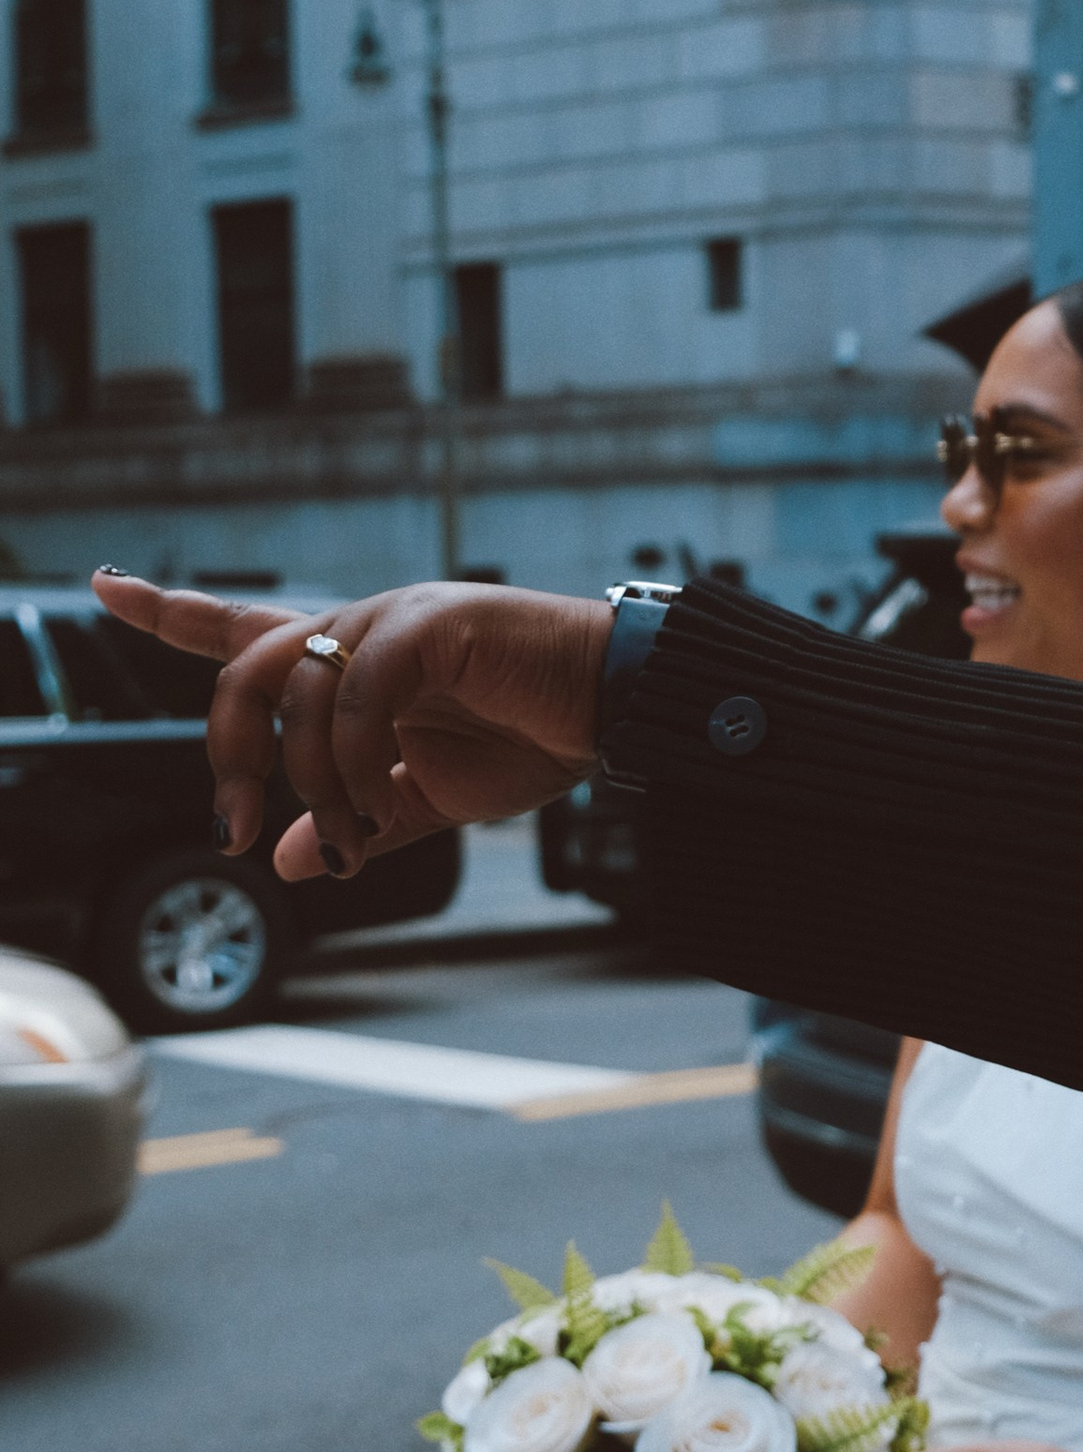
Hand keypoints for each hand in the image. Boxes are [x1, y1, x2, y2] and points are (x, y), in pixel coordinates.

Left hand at [91, 569, 610, 880]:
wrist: (612, 712)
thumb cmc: (533, 740)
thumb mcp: (430, 800)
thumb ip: (356, 823)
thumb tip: (287, 863)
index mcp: (351, 664)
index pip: (243, 630)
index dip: (169, 611)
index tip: (103, 588)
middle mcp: (358, 630)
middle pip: (243, 669)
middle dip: (227, 754)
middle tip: (237, 829)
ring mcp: (391, 619)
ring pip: (295, 690)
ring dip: (308, 783)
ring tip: (349, 842)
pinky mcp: (432, 622)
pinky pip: (358, 691)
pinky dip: (357, 759)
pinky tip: (381, 806)